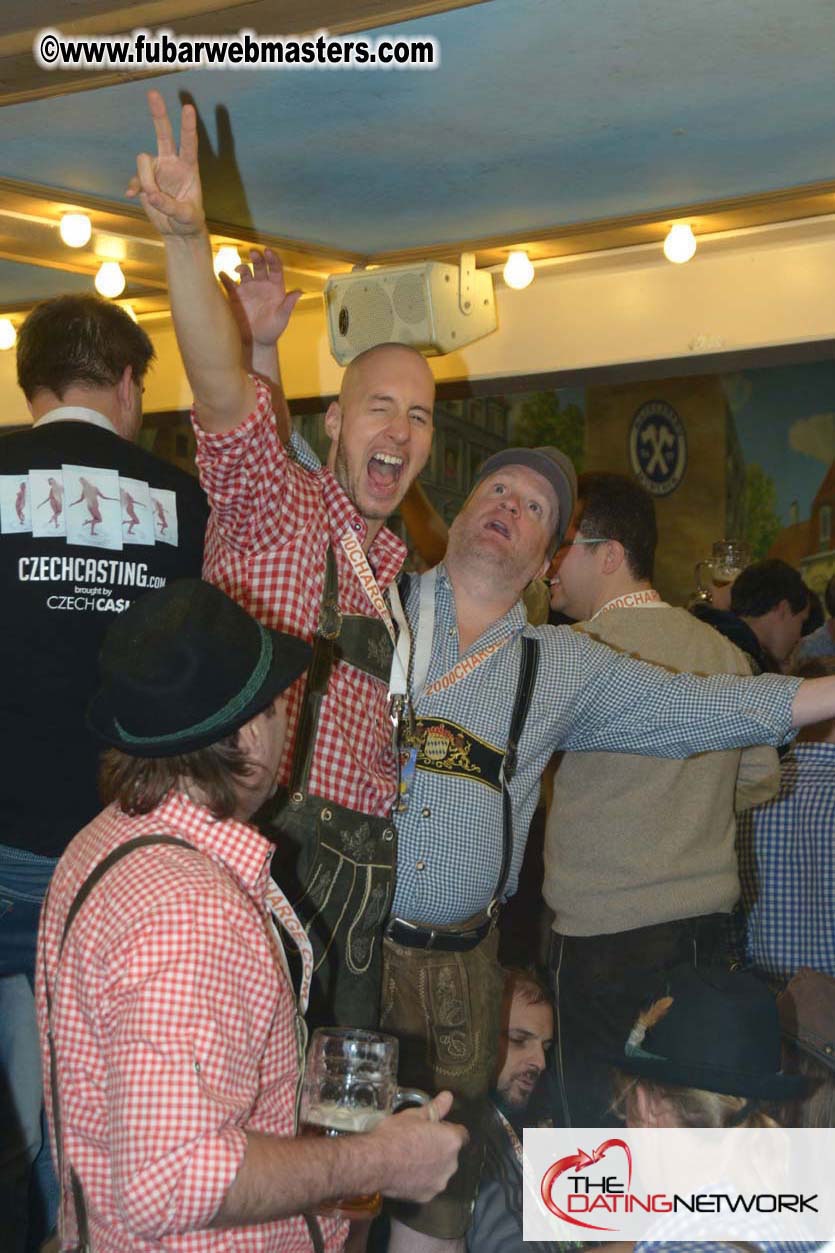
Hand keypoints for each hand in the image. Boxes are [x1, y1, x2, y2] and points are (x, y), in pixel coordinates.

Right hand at [127, 90, 204, 236]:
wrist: (177, 230)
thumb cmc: (188, 221)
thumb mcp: (187, 217)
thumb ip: (170, 206)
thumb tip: (151, 195)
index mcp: (188, 168)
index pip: (189, 144)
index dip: (188, 127)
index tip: (188, 108)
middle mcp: (172, 163)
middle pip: (164, 134)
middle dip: (159, 114)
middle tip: (153, 92)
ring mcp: (156, 169)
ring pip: (143, 162)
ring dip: (146, 180)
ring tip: (154, 199)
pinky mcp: (144, 179)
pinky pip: (135, 178)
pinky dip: (134, 187)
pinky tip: (133, 196)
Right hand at [220, 249, 301, 346]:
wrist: (256, 341)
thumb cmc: (272, 330)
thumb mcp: (282, 318)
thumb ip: (288, 304)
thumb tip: (299, 292)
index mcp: (275, 287)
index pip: (275, 268)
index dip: (272, 259)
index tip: (268, 252)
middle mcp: (262, 284)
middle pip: (259, 266)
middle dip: (257, 258)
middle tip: (253, 253)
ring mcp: (248, 289)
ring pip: (245, 271)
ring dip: (242, 266)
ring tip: (239, 269)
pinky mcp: (236, 295)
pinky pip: (229, 283)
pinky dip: (224, 278)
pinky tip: (222, 275)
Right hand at [369, 1091, 467, 1203]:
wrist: (376, 1162)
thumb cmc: (395, 1135)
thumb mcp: (414, 1115)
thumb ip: (436, 1107)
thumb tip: (449, 1096)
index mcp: (451, 1141)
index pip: (461, 1134)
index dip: (447, 1129)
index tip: (433, 1128)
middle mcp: (451, 1164)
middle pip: (450, 1154)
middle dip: (439, 1148)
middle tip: (418, 1141)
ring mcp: (439, 1182)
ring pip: (440, 1171)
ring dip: (432, 1165)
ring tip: (410, 1158)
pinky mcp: (427, 1196)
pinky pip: (428, 1185)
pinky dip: (421, 1180)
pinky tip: (406, 1172)